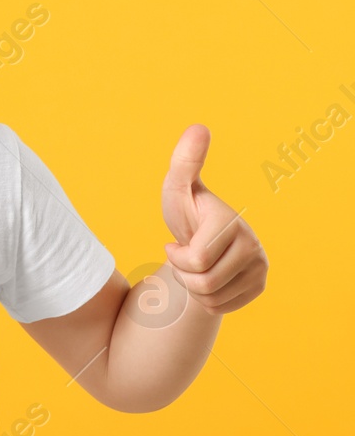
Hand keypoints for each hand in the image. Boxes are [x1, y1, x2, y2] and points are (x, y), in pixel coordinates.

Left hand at [160, 124, 267, 315]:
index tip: (175, 242)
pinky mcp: (259, 286)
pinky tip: (207, 277)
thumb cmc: (185, 210)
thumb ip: (184, 161)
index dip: (176, 257)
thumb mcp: (177, 187)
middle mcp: (252, 245)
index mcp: (231, 223)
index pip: (196, 261)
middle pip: (202, 283)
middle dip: (183, 273)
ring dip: (192, 286)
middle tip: (185, 257)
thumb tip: (198, 127)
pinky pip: (219, 308)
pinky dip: (205, 298)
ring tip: (196, 265)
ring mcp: (259, 267)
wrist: (200, 240)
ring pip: (209, 298)